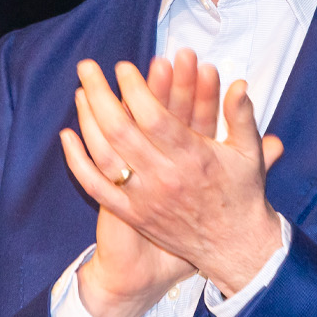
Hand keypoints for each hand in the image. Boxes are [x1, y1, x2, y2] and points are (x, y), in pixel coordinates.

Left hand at [62, 55, 284, 307]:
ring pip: (104, 154)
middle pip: (121, 130)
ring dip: (87, 120)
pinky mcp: (132, 214)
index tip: (124, 68)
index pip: (154, 117)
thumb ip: (242, 116)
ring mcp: (144, 198)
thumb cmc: (242, 195)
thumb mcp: (249, 154)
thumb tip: (239, 83)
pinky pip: (96, 187)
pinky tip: (67, 136)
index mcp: (194, 158)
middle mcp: (165, 177)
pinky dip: (78, 161)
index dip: (135, 89)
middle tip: (88, 68)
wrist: (234, 248)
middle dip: (100, 94)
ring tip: (79, 92)